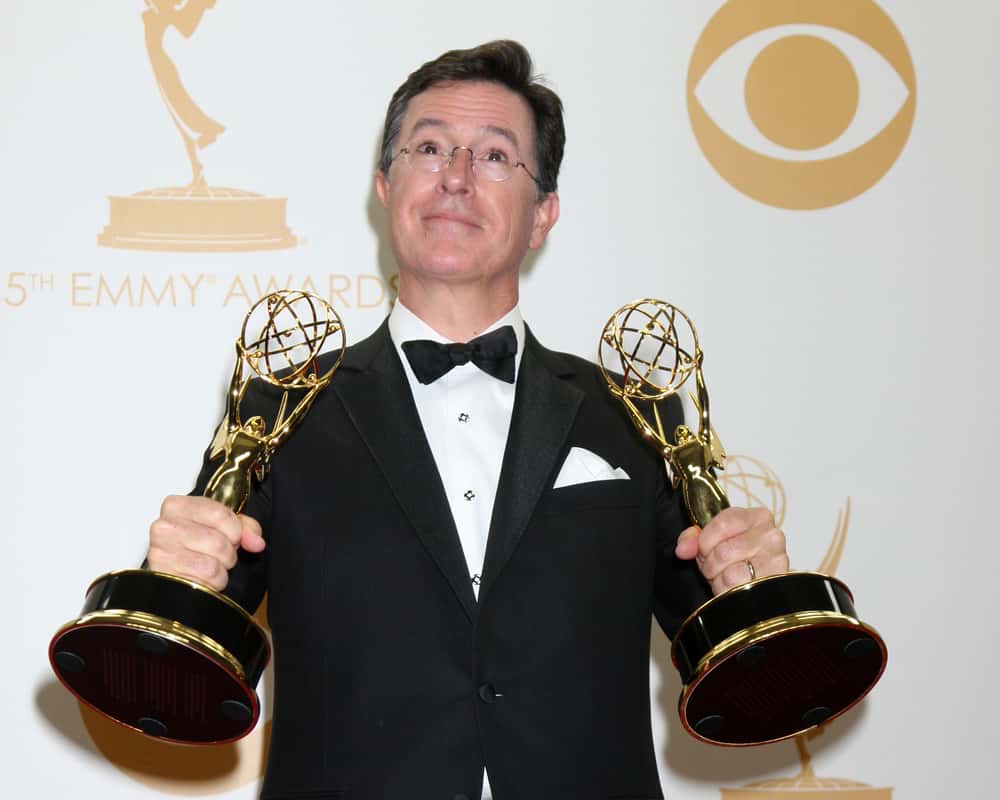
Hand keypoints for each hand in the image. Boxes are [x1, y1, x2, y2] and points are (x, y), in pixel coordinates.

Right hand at [147, 495, 265, 591]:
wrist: (178, 571)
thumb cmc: (199, 545)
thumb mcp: (225, 527)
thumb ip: (245, 528)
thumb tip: (256, 542)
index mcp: (177, 506)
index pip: (219, 514)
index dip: (235, 529)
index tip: (234, 535)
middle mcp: (164, 527)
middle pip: (218, 542)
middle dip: (228, 552)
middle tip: (220, 553)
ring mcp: (160, 553)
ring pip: (211, 565)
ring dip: (220, 570)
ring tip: (210, 565)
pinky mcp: (164, 577)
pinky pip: (202, 582)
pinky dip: (211, 584)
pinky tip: (202, 578)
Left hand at [674, 506, 788, 595]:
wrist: (755, 584)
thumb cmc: (734, 556)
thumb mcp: (712, 541)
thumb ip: (693, 539)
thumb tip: (683, 549)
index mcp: (757, 517)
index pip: (724, 523)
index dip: (705, 540)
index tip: (702, 548)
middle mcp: (772, 536)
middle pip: (724, 551)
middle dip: (710, 563)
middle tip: (713, 566)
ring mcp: (776, 560)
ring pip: (731, 573)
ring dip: (719, 579)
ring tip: (724, 576)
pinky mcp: (774, 583)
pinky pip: (739, 590)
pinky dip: (727, 592)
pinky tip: (732, 589)